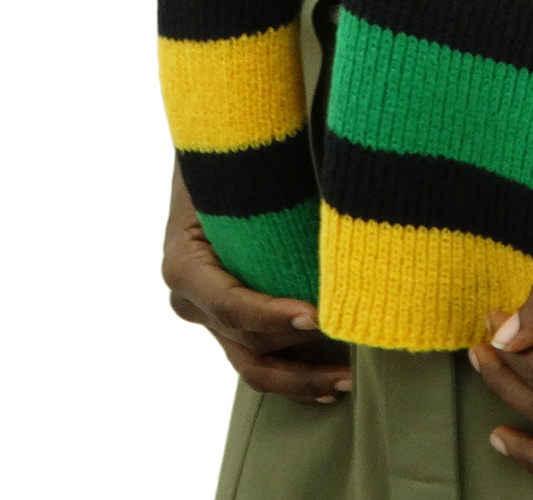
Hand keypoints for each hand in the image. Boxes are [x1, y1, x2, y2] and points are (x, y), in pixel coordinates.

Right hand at [161, 162, 351, 405]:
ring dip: (299, 377)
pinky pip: (256, 353)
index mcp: (184, 263)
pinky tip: (328, 384)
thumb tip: (335, 189)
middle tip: (348, 363)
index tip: (317, 317)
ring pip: (251, 362)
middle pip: (246, 343)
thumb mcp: (241, 171)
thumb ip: (268, 192)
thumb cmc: (231, 154)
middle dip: (296, 361)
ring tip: (346, 380)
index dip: (273, 316)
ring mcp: (207, 313)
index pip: (231, 304)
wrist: (212, 148)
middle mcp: (190, 297)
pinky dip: (291, 369)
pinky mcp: (227, 318)